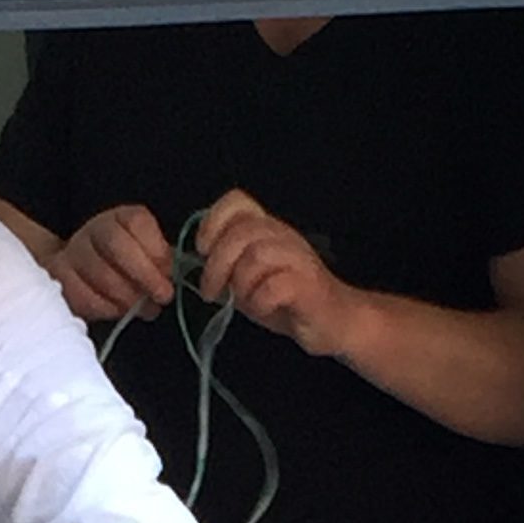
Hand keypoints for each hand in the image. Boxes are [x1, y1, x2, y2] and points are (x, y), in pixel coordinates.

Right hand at [47, 204, 172, 321]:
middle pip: (117, 244)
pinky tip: (117, 311)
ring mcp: (73, 251)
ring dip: (128, 297)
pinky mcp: (58, 277)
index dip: (156, 249)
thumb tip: (174, 274)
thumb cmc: (124, 267)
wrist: (80, 274)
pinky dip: (105, 308)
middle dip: (145, 274)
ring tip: (143, 309)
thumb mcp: (147, 255)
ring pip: (100, 273)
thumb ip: (161, 261)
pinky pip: (81, 294)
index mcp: (120, 218)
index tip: (170, 273)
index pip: (136, 222)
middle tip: (162, 296)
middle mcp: (94, 229)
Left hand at [192, 189, 361, 356]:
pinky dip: (260, 301)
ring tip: (242, 302)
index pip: (237, 201)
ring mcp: (299, 259)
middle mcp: (283, 236)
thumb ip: (224, 265)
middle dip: (217, 264)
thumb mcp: (246, 278)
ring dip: (240, 284)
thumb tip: (188, 262)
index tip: (203, 251)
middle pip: (242, 231)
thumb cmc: (287, 300)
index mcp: (266, 229)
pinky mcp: (309, 286)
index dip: (212, 221)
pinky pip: (275, 286)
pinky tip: (263, 309)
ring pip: (257, 255)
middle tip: (212, 291)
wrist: (335, 322)